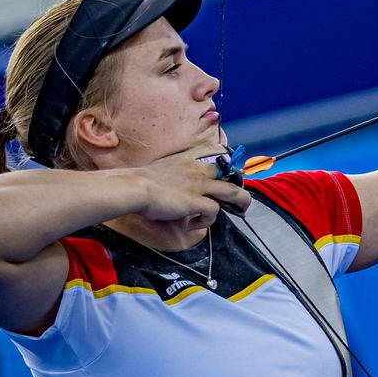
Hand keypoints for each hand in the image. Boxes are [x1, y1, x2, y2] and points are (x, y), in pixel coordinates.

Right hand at [134, 153, 251, 229]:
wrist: (135, 187)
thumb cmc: (140, 180)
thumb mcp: (160, 169)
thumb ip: (173, 174)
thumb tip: (173, 187)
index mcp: (188, 160)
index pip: (214, 153)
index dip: (224, 162)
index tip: (226, 171)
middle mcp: (198, 170)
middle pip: (228, 174)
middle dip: (237, 184)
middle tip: (239, 196)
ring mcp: (199, 186)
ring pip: (232, 192)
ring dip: (241, 202)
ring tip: (242, 210)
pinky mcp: (196, 201)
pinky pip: (214, 211)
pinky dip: (207, 220)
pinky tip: (194, 223)